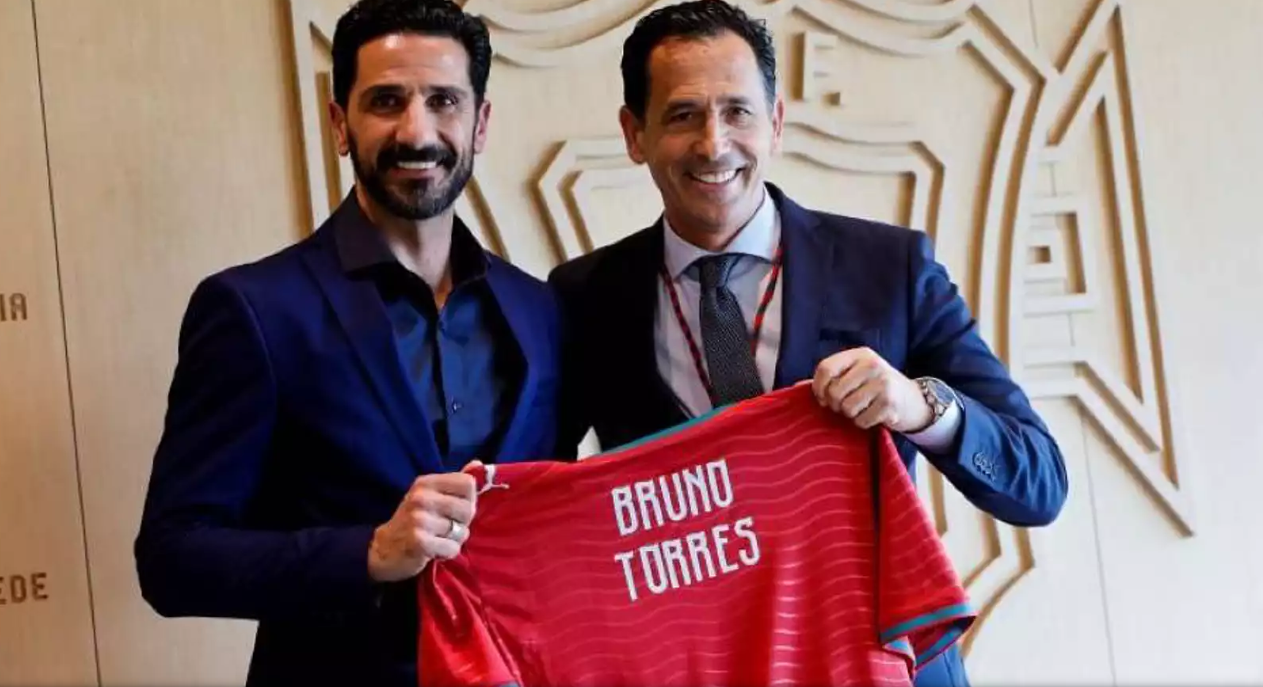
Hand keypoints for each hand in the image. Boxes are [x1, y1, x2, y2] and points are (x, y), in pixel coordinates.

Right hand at [367, 461, 480, 582]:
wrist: (382, 549)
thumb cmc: (412, 520)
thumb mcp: (429, 495)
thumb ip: (454, 483)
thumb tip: (478, 463)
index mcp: (426, 482)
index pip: (468, 483)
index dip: (469, 499)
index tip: (455, 509)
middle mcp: (421, 497)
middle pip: (468, 509)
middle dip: (462, 523)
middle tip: (446, 527)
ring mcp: (419, 519)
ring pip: (461, 532)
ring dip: (454, 540)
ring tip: (438, 538)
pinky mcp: (419, 542)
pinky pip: (452, 548)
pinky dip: (447, 553)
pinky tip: (434, 550)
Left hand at [811, 348, 932, 433]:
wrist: (914, 400)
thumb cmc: (877, 387)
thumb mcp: (856, 375)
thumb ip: (830, 379)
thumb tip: (795, 388)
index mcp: (860, 355)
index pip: (825, 368)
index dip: (818, 387)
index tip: (821, 398)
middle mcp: (872, 365)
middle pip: (835, 391)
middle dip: (835, 405)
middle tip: (844, 406)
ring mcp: (883, 384)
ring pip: (847, 408)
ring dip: (850, 415)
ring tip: (861, 409)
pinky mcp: (890, 404)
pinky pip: (861, 421)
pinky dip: (863, 423)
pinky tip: (872, 416)